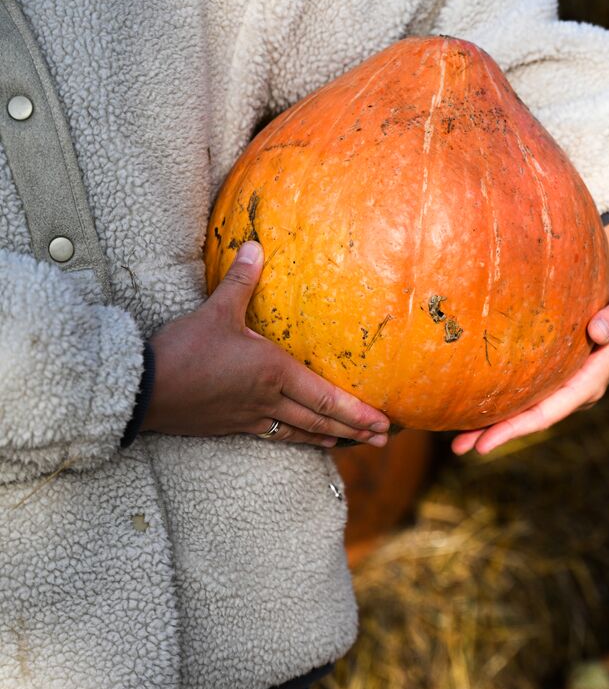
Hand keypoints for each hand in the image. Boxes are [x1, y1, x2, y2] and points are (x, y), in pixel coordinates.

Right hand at [143, 241, 390, 447]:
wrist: (142, 391)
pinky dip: (300, 438)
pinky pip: (276, 435)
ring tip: (355, 442)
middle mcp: (270, 399)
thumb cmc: (183, 352)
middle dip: (356, 429)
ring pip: (301, 431)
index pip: (326, 397)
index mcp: (274, 373)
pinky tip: (309, 440)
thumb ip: (240, 281)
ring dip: (332, 436)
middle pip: (322, 418)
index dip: (358, 411)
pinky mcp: (234, 426)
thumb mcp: (216, 311)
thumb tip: (255, 247)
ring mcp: (252, 416)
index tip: (384, 422)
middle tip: (385, 439)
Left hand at [452, 216, 608, 454]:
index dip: (520, 426)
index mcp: (593, 377)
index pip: (553, 408)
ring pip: (525, 407)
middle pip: (533, 416)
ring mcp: (563, 382)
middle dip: (498, 432)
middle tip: (459, 446)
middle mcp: (577, 387)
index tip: (488, 441)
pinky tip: (469, 405)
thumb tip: (600, 330)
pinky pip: (523, 390)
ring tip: (456, 439)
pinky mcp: (551, 371)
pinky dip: (498, 399)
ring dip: (493, 423)